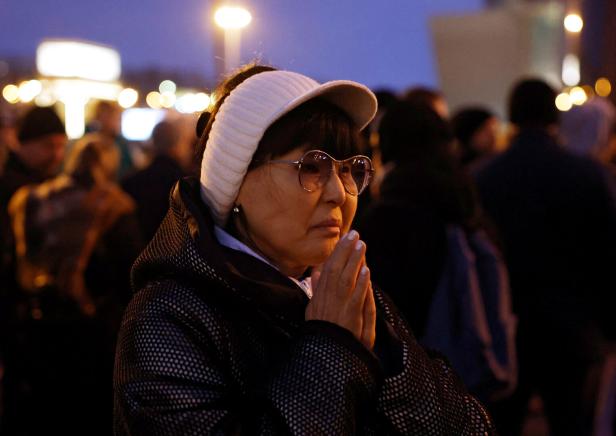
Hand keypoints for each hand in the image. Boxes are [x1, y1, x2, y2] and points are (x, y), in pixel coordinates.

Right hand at [306, 230, 375, 349]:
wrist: (327, 355)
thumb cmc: (321, 332)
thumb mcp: (313, 310)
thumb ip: (316, 289)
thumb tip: (317, 271)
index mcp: (319, 297)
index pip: (328, 270)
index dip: (336, 252)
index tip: (344, 238)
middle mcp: (328, 300)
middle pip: (336, 270)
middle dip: (345, 251)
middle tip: (354, 234)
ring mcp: (340, 308)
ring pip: (347, 280)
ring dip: (354, 261)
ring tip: (361, 245)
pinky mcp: (351, 318)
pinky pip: (356, 298)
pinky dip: (361, 284)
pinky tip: (366, 270)